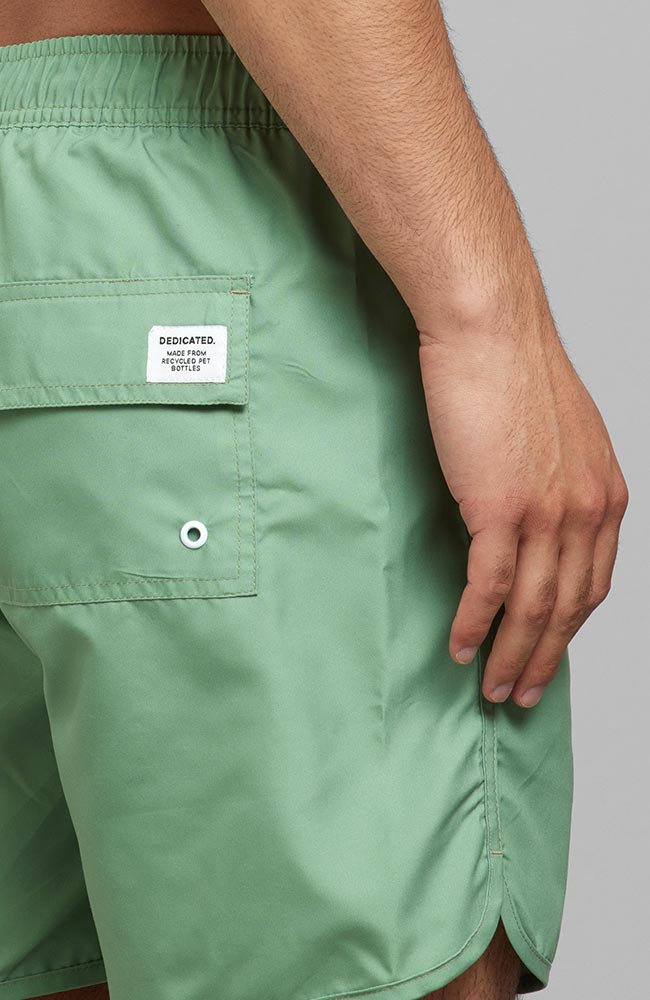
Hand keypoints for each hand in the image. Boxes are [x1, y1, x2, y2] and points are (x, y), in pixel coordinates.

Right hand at [417, 301, 628, 707]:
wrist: (491, 330)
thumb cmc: (515, 372)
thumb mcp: (562, 436)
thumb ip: (562, 485)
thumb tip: (537, 521)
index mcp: (607, 495)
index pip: (595, 584)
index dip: (570, 631)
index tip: (549, 656)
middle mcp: (587, 510)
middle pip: (568, 608)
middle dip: (544, 659)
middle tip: (522, 695)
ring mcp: (546, 511)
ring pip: (532, 606)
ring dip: (512, 655)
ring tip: (492, 687)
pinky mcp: (500, 507)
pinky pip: (490, 585)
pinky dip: (476, 623)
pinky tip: (462, 646)